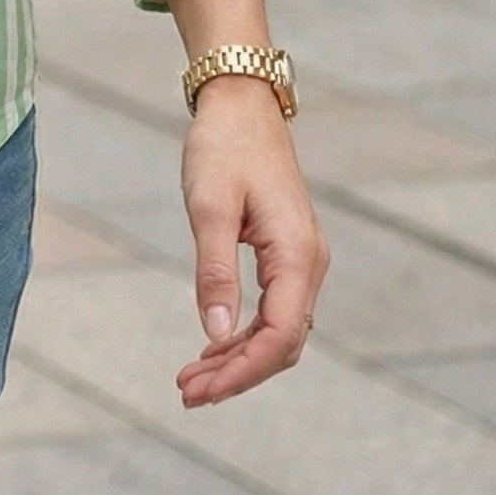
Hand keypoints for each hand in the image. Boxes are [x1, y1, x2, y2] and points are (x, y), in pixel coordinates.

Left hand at [177, 78, 328, 406]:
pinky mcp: (287, 252)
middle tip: (186, 392)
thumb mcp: (209, 206)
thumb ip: (215, 270)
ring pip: (278, 330)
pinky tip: (212, 345)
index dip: (242, 370)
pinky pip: (273, 309)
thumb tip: (214, 332)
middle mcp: (309, 263)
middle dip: (237, 373)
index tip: (200, 389)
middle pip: (283, 343)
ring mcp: (302, 259)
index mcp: (297, 254)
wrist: (241, 102)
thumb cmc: (223, 146)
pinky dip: (243, 332)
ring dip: (238, 358)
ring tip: (191, 377)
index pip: (280, 336)